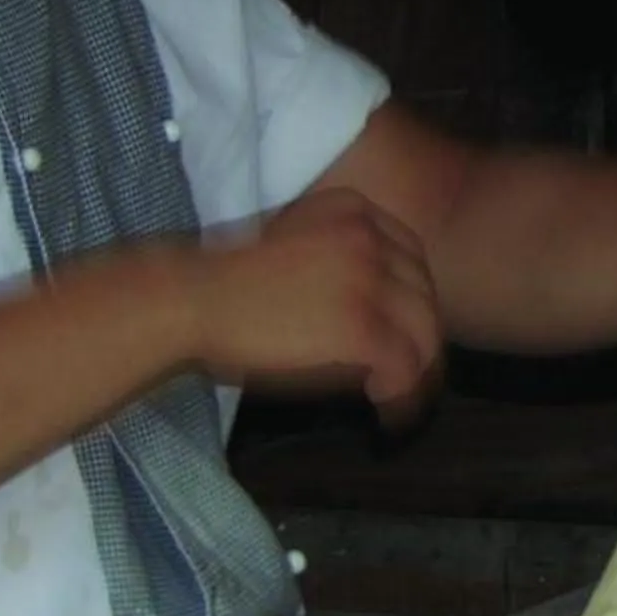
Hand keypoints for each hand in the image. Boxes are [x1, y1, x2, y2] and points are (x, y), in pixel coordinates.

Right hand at [185, 186, 443, 422]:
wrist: (192, 297)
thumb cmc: (223, 276)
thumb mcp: (289, 240)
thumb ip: (333, 256)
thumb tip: (367, 301)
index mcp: (353, 209)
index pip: (410, 255)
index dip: (412, 297)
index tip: (402, 327)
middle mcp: (371, 238)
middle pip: (423, 293)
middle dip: (421, 336)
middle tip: (408, 372)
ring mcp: (370, 282)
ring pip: (424, 333)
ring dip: (418, 372)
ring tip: (398, 399)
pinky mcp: (362, 327)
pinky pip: (405, 367)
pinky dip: (401, 394)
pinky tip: (381, 406)